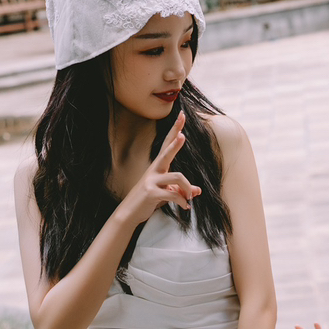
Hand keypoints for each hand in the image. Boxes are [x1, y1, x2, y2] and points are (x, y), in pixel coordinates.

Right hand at [117, 112, 200, 227]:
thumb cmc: (150, 200)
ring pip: (178, 177)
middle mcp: (154, 170)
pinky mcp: (152, 193)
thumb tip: (198, 191)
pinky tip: (185, 208)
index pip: (168, 144)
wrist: (130, 213)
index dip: (175, 130)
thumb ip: (182, 190)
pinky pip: (174, 194)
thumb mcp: (168, 193)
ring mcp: (151, 181)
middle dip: (175, 142)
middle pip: (167, 152)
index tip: (181, 115)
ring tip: (190, 198)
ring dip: (187, 189)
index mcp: (158, 166)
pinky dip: (182, 202)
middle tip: (183, 133)